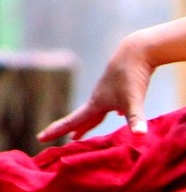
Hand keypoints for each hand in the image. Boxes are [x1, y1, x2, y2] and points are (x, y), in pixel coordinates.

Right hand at [37, 36, 154, 142]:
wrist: (138, 51)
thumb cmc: (132, 76)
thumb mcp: (134, 100)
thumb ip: (135, 119)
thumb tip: (140, 136)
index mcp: (97, 103)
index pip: (73, 121)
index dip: (57, 130)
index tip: (40, 138)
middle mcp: (100, 97)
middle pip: (83, 117)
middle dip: (72, 129)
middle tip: (61, 140)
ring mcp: (110, 90)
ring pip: (97, 110)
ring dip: (89, 122)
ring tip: (80, 132)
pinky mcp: (121, 85)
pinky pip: (113, 103)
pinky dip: (112, 111)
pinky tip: (119, 113)